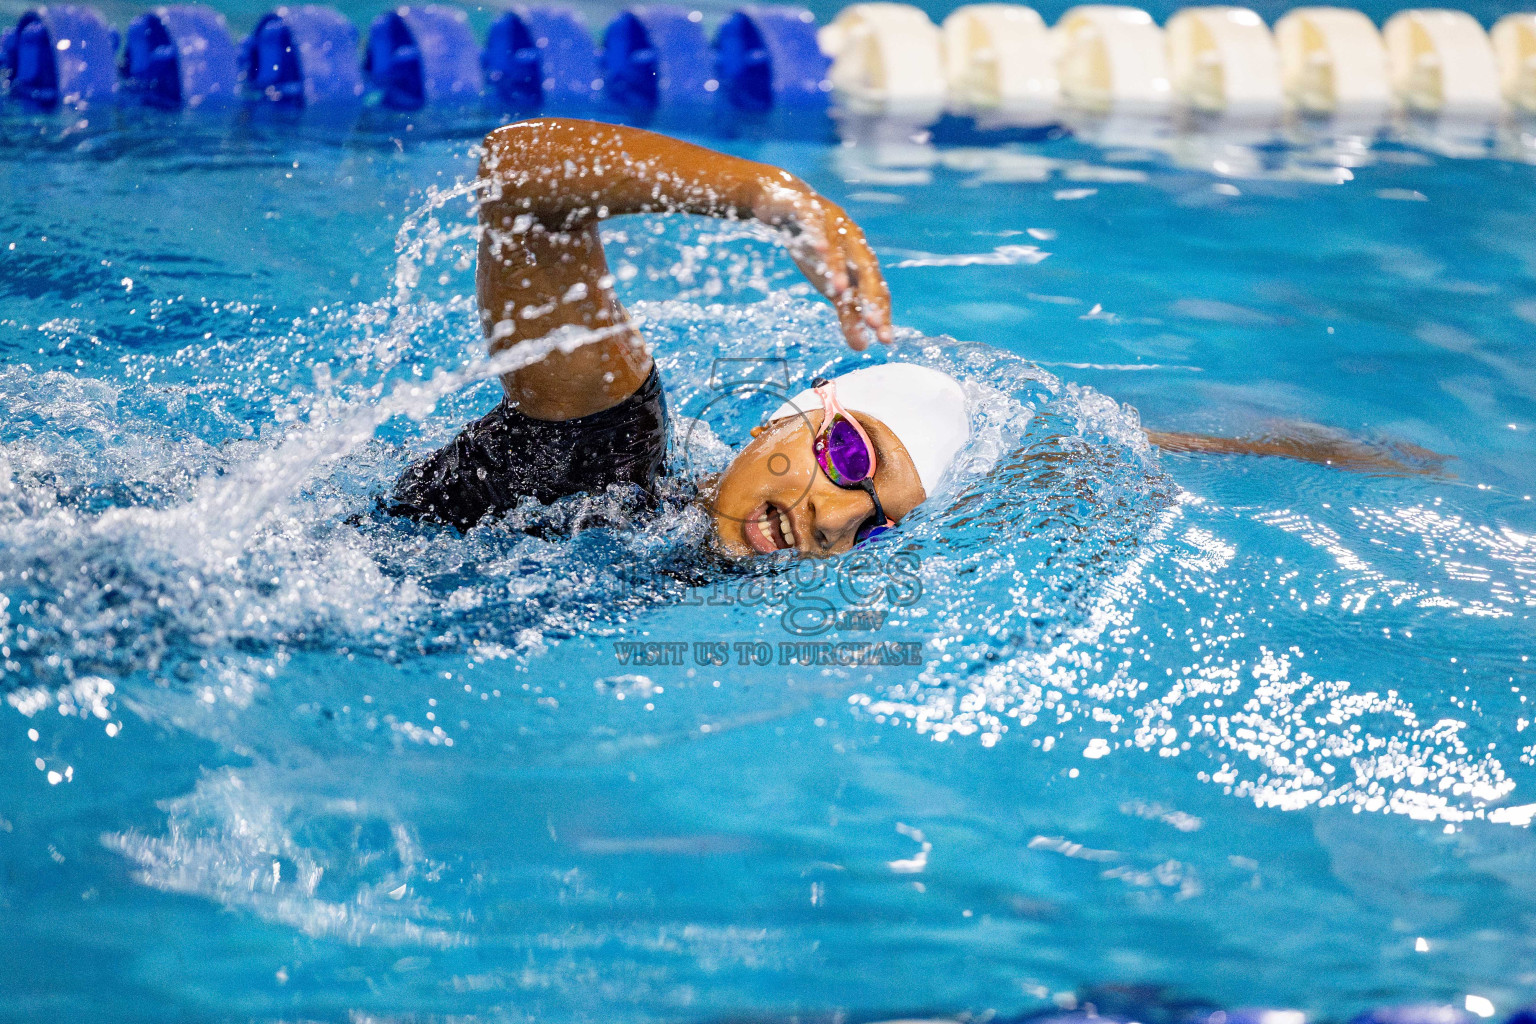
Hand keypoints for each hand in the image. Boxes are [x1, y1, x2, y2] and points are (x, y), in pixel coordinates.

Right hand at [752, 175, 892, 350]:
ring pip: (839, 247)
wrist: (783, 203)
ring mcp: (832, 222)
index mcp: (861, 259)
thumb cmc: (814, 248)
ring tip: (840, 290)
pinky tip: (818, 249)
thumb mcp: (830, 284)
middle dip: (870, 296)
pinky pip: (814, 222)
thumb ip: (847, 313)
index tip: (885, 340)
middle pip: (866, 269)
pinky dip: (817, 235)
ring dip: (840, 267)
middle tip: (874, 323)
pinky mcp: (807, 208)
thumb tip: (862, 347)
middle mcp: (853, 240)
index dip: (881, 312)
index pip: (876, 289)